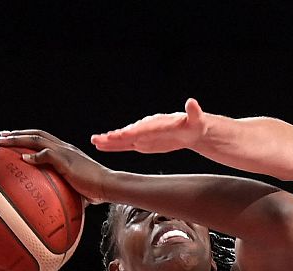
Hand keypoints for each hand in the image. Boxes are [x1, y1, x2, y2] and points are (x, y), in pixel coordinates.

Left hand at [0, 129, 110, 203]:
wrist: (108, 186)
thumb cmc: (96, 190)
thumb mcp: (76, 189)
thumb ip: (64, 192)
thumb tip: (55, 207)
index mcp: (67, 152)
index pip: (44, 139)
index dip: (28, 137)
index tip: (13, 138)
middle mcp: (65, 148)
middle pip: (36, 135)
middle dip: (17, 134)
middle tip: (1, 136)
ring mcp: (66, 152)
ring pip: (37, 140)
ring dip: (18, 139)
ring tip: (3, 141)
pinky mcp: (67, 161)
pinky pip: (46, 154)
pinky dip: (34, 155)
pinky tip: (23, 158)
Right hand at [90, 98, 206, 152]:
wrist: (192, 129)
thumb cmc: (195, 124)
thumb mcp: (197, 119)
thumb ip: (193, 112)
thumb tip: (192, 102)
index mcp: (159, 123)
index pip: (144, 128)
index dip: (134, 131)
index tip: (123, 134)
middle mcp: (148, 127)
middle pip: (130, 132)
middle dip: (116, 136)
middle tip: (100, 139)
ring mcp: (143, 135)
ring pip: (124, 139)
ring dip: (110, 140)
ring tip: (95, 141)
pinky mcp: (142, 143)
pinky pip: (126, 145)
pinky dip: (115, 146)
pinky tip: (102, 146)